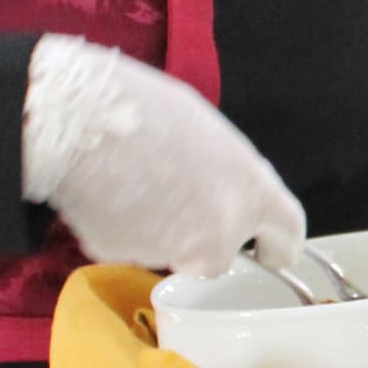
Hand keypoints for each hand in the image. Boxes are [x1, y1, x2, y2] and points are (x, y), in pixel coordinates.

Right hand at [22, 37, 305, 278]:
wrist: (80, 119)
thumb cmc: (147, 109)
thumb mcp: (210, 133)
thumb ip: (228, 175)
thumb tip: (220, 190)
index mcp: (251, 191)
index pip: (288, 234)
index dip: (279, 245)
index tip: (272, 253)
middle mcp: (220, 231)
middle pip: (218, 255)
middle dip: (201, 240)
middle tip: (174, 203)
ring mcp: (172, 250)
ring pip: (169, 251)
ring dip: (157, 230)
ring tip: (132, 180)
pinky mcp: (125, 258)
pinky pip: (127, 247)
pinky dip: (119, 229)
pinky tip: (107, 192)